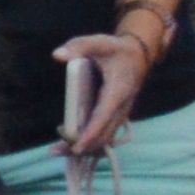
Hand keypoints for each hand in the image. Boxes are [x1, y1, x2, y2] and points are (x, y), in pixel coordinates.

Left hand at [53, 22, 148, 160]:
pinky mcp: (116, 115)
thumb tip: (57, 55)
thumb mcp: (98, 43)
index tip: (78, 146)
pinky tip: (70, 147)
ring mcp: (121, 113)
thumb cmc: (115, 49)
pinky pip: (105, 133)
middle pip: (104, 133)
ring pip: (105, 137)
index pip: (104, 115)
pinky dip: (90, 142)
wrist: (138, 55)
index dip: (91, 132)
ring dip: (85, 147)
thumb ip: (78, 46)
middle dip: (83, 145)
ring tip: (57, 152)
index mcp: (118, 90)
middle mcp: (122, 106)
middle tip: (56, 151)